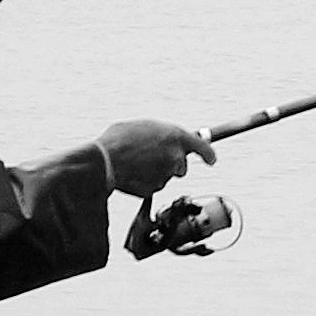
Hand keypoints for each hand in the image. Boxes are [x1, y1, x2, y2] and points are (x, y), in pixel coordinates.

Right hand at [93, 117, 211, 195]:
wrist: (104, 160)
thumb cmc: (119, 139)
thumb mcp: (144, 126)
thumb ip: (160, 135)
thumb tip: (162, 140)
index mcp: (176, 136)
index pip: (204, 147)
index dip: (208, 155)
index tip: (211, 160)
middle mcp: (175, 157)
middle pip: (182, 166)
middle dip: (172, 164)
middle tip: (153, 157)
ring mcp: (166, 175)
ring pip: (166, 176)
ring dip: (156, 172)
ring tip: (136, 163)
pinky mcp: (154, 189)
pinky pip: (153, 185)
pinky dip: (144, 181)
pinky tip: (131, 173)